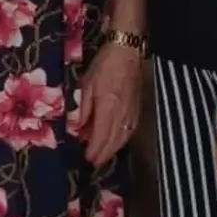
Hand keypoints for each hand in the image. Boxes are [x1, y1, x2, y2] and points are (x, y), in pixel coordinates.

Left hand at [80, 44, 142, 166]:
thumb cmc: (104, 66)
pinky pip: (130, 130)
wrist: (127, 53)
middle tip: (94, 163)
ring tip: (103, 156)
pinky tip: (117, 142)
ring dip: (113, 149)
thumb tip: (79, 129)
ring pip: (123, 138)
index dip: (95, 150)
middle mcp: (122, 115)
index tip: (87, 160)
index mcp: (108, 109)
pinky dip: (122, 140)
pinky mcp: (137, 109)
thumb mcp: (87, 85)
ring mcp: (132, 113)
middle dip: (104, 154)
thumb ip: (84, 109)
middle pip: (114, 141)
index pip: (101, 137)